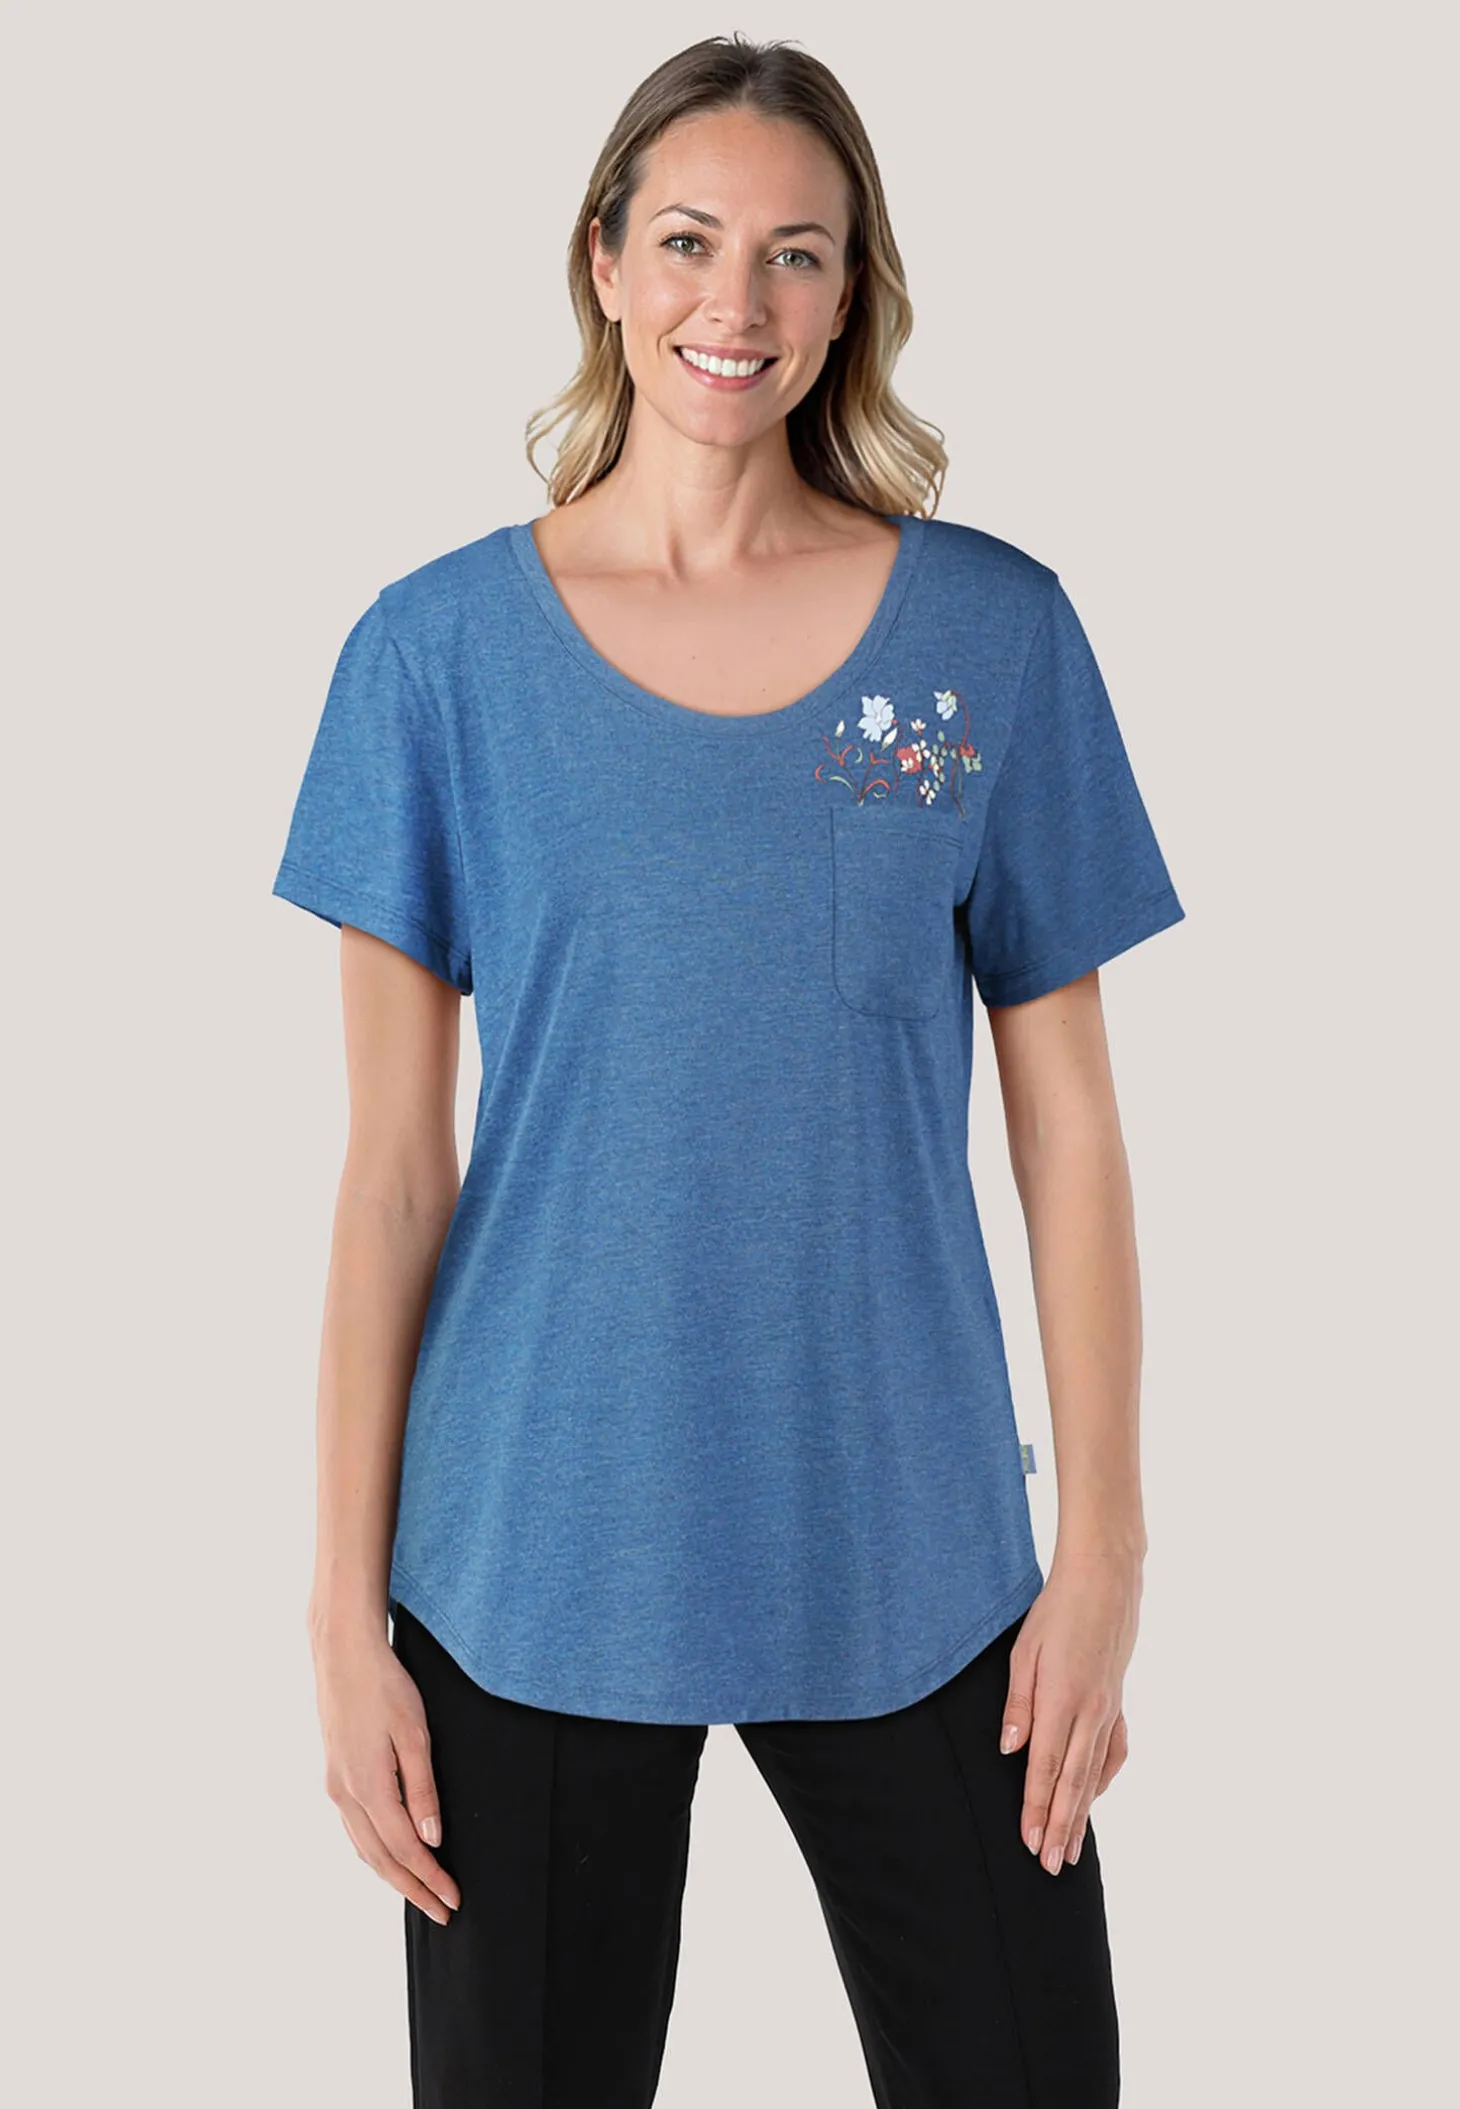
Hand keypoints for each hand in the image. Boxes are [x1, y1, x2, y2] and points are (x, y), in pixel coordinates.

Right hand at [310, 1617, 460, 1925]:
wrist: (343, 1655)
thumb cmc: (385, 1687)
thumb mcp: (415, 1734)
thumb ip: (423, 1789)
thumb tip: (431, 1839)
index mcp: (368, 1787)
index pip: (406, 1849)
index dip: (431, 1878)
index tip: (454, 1899)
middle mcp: (345, 1795)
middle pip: (382, 1859)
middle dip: (414, 1889)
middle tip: (443, 1912)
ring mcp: (335, 1788)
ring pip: (364, 1849)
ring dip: (392, 1876)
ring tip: (419, 1893)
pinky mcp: (333, 1777)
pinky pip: (354, 1831)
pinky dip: (373, 1853)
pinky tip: (387, 1857)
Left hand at [998, 1553, 1139, 1874]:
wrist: (1106, 1581)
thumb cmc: (1056, 1611)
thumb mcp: (1025, 1652)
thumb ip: (1018, 1705)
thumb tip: (1009, 1751)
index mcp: (1063, 1701)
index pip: (1045, 1769)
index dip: (1037, 1810)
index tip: (1029, 1844)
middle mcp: (1091, 1713)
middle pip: (1072, 1783)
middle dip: (1059, 1828)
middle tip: (1049, 1868)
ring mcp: (1109, 1710)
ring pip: (1094, 1775)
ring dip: (1082, 1815)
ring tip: (1071, 1851)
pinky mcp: (1117, 1701)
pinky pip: (1112, 1751)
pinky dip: (1102, 1779)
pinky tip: (1093, 1796)